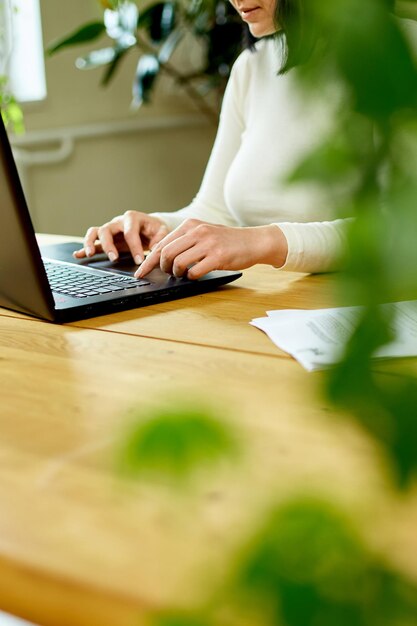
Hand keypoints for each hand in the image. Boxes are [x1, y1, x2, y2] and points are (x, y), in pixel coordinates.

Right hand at [73, 211, 168, 263]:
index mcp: (132, 218)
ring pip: (95, 232)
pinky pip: (92, 241)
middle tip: (114, 258)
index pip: (130, 232)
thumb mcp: (162, 231)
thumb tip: (154, 250)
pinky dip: (84, 247)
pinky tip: (78, 255)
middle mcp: (118, 222)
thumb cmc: (155, 229)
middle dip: (109, 245)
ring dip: (91, 243)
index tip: (139, 261)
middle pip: (107, 230)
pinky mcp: (106, 238)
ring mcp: (110, 229)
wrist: (150, 227)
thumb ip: (159, 239)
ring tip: (90, 254)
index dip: (134, 247)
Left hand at [135, 218, 287, 278]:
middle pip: (166, 253)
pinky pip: (195, 271)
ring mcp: (208, 244)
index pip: (162, 243)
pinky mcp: (218, 257)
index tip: (141, 272)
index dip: (149, 260)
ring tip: (183, 274)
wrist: (254, 241)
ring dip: (177, 273)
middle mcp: (198, 232)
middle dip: (162, 268)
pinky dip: (191, 277)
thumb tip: (162, 256)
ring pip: (178, 263)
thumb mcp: (205, 233)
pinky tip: (196, 275)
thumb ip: (186, 241)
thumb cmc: (228, 240)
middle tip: (167, 274)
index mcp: (191, 225)